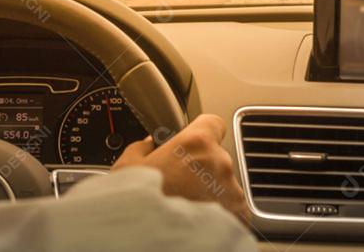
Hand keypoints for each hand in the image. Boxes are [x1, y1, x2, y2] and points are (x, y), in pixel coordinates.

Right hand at [112, 113, 249, 223]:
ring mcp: (230, 189)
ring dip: (212, 191)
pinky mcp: (237, 214)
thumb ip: (141, 148)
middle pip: (217, 157)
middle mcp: (218, 162)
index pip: (213, 123)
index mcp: (195, 142)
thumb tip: (148, 145)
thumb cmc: (138, 206)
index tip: (194, 144)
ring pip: (225, 184)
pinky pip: (233, 208)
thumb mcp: (126, 168)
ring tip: (188, 207)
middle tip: (180, 185)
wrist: (149, 241)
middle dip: (202, 169)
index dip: (203, 133)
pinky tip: (201, 220)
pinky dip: (222, 213)